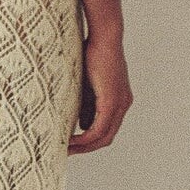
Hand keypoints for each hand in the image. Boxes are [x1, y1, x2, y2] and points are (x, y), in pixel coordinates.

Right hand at [68, 27, 132, 152]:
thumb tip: (81, 123)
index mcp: (120, 100)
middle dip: (87, 148)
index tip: (73, 144)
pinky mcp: (112, 101)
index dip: (91, 140)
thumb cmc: (94, 53)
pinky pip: (99, 129)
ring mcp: (120, 104)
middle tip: (68, 152)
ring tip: (66, 148)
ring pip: (104, 137)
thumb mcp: (88, 84)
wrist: (104, 37)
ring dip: (84, 146)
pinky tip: (71, 140)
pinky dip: (85, 138)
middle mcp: (124, 104)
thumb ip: (87, 104)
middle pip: (107, 138)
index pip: (107, 129)